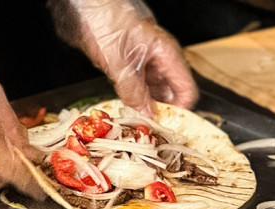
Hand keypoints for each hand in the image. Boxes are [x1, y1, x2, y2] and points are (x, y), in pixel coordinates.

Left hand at [50, 0, 197, 115]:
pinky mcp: (131, 66)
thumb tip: (148, 115)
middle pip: (171, 95)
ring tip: (136, 123)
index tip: (165, 126)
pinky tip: (126, 110)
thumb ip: (134, 90)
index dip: (180, 111)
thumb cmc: (106, 21)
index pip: (187, 91)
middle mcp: (160, 60)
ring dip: (146, 109)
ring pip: (154, 93)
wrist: (88, 4)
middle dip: (162, 113)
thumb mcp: (119, 61)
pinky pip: (139, 88)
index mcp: (166, 55)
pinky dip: (135, 101)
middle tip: (148, 130)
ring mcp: (146, 63)